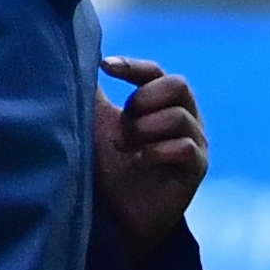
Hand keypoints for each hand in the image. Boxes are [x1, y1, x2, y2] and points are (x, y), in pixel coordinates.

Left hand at [92, 55, 205, 255]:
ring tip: (127, 147)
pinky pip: (186, 147)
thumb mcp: (93, 122)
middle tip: (123, 122)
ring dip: (145, 128)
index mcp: (159, 104)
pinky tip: (141, 161)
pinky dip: (159, 150)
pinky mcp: (197, 169)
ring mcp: (194, 143)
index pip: (154, 73)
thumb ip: (89, 89)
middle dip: (144, 98)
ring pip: (180, 116)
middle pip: (178, 85)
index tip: (105, 67)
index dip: (133, 67)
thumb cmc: (105, 166)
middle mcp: (183, 118)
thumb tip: (73, 53)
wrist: (115, 216)